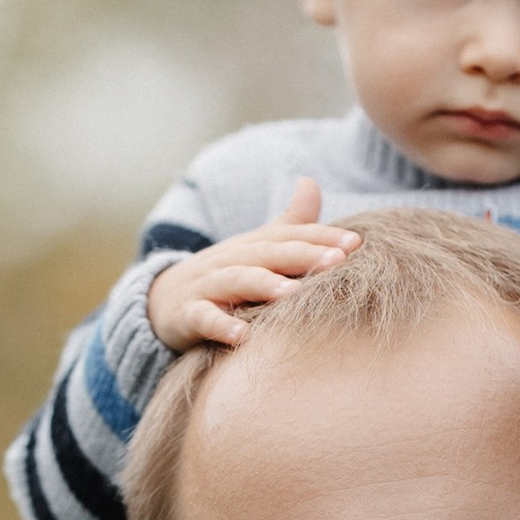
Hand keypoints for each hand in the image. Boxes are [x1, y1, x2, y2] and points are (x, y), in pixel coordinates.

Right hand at [146, 177, 359, 351]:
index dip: (323, 238)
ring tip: (293, 293)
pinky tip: (242, 337)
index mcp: (255, 245)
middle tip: (337, 261)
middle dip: (304, 255)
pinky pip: (204, 318)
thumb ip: (289, 223)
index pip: (292, 237)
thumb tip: (311, 182)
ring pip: (237, 281)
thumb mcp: (256, 248)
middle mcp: (233, 259)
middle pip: (270, 254)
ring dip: (264, 285)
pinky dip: (221, 326)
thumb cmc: (225, 275)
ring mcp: (209, 285)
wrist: (163, 300)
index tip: (356, 243)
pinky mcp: (188, 314)